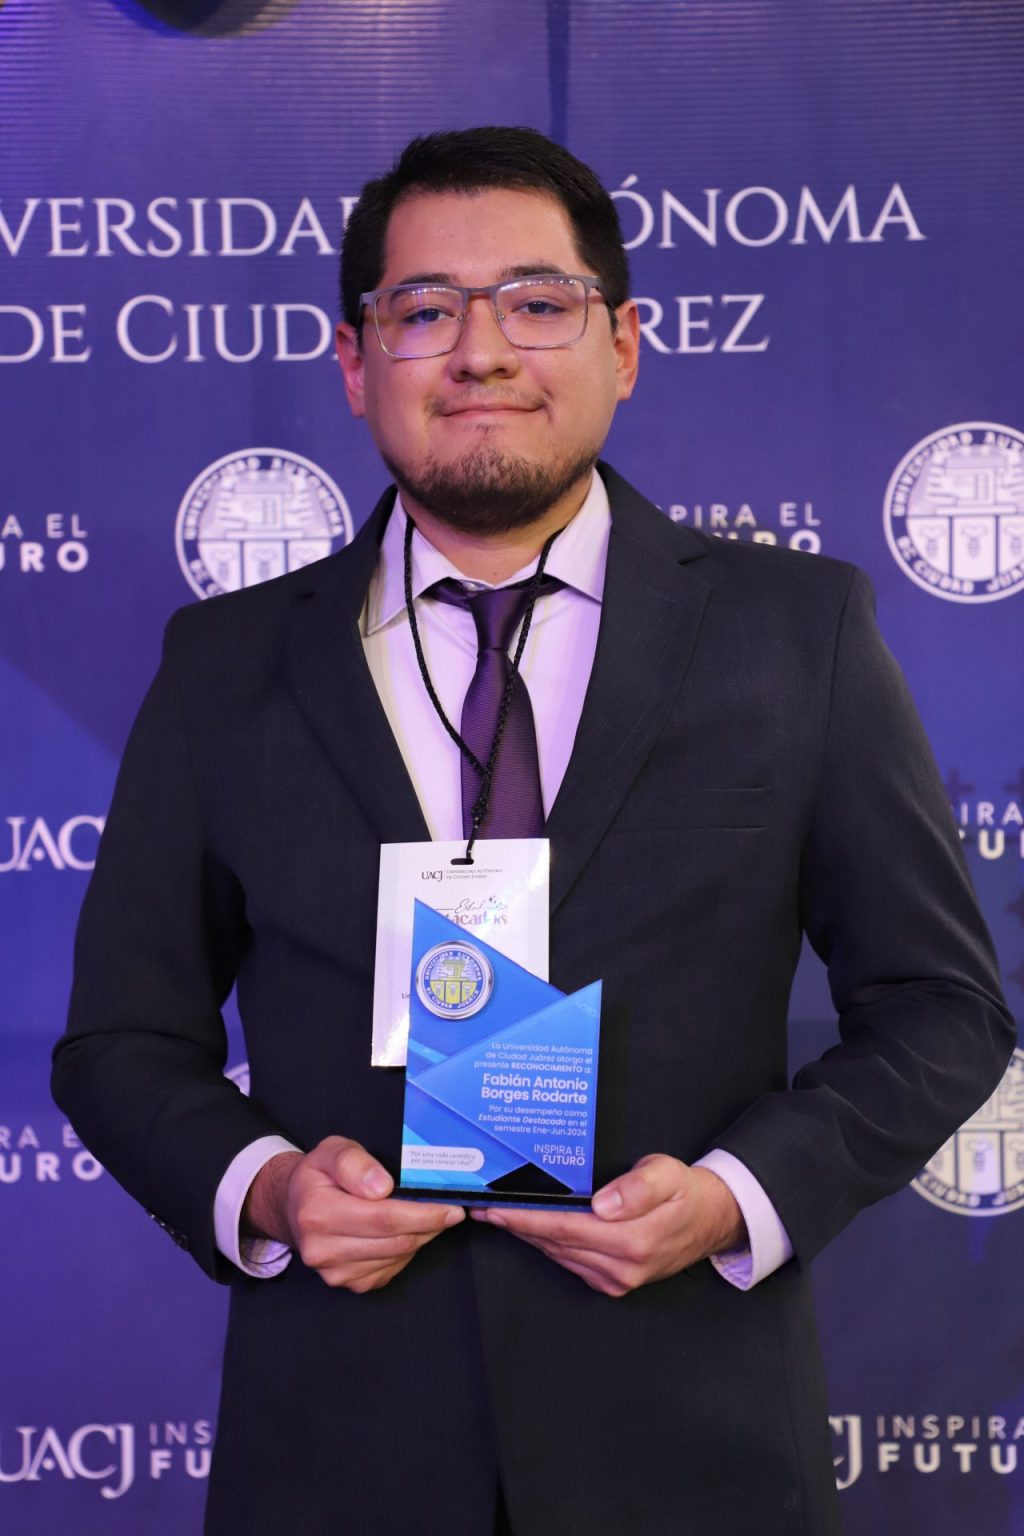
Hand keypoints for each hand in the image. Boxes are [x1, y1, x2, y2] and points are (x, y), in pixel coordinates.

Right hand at [243, 1136, 463, 1291]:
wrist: (295, 1208)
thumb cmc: (319, 1176)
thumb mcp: (331, 1151)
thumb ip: (354, 1163)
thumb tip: (381, 1187)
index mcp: (317, 1214)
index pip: (383, 1218)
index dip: (423, 1214)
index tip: (451, 1206)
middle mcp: (323, 1250)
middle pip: (395, 1240)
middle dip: (430, 1224)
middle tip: (452, 1209)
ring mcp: (337, 1273)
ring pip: (399, 1256)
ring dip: (422, 1236)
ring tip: (430, 1215)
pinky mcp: (351, 1284)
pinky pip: (393, 1267)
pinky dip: (408, 1249)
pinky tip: (407, 1230)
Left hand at [471, 1155, 744, 1296]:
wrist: (710, 1220)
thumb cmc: (685, 1191)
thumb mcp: (668, 1174)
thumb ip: (638, 1188)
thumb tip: (604, 1204)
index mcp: (632, 1241)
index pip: (564, 1227)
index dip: (525, 1217)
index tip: (493, 1208)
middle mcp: (621, 1268)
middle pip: (554, 1243)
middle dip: (515, 1225)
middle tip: (479, 1207)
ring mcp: (616, 1279)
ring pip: (558, 1255)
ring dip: (526, 1235)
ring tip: (495, 1215)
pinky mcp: (613, 1282)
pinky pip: (570, 1262)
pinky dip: (547, 1244)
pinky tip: (530, 1227)